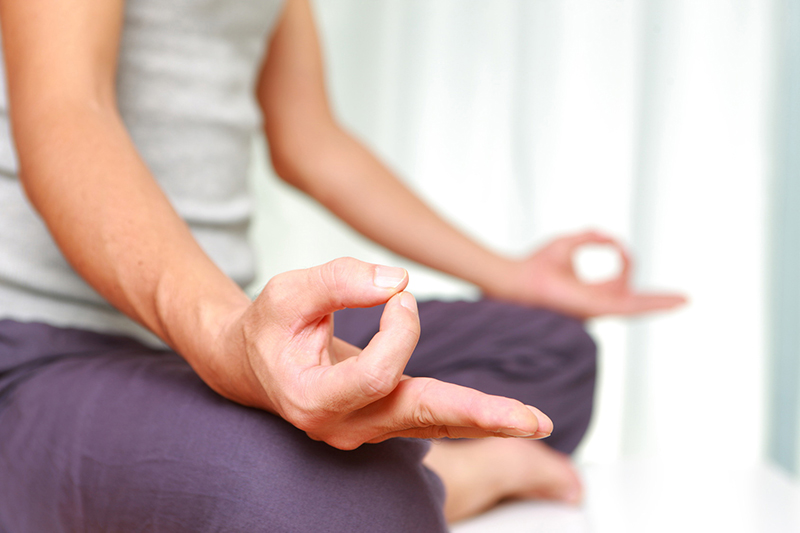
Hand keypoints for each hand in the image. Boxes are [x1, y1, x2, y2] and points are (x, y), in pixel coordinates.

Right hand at [215, 258, 551, 449]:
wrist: (251, 364)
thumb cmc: (269, 328)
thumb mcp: (288, 292)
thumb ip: (339, 281)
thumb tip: (398, 281)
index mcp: (312, 400)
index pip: (376, 373)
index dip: (398, 329)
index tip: (397, 293)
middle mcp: (343, 425)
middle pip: (420, 419)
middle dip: (478, 416)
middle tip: (534, 422)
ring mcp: (364, 429)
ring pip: (432, 423)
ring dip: (485, 420)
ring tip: (536, 423)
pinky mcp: (381, 420)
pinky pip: (429, 417)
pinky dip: (468, 414)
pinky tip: (506, 418)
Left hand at [485, 231, 686, 318]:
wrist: (520, 278)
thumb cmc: (537, 264)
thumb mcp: (568, 243)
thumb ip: (589, 237)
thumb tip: (610, 237)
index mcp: (592, 290)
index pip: (621, 278)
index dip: (625, 259)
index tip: (616, 244)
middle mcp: (597, 303)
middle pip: (635, 301)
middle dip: (658, 300)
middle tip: (684, 299)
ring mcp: (598, 308)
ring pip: (636, 308)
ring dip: (660, 303)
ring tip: (684, 300)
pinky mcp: (596, 309)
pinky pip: (628, 308)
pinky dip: (648, 304)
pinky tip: (667, 302)